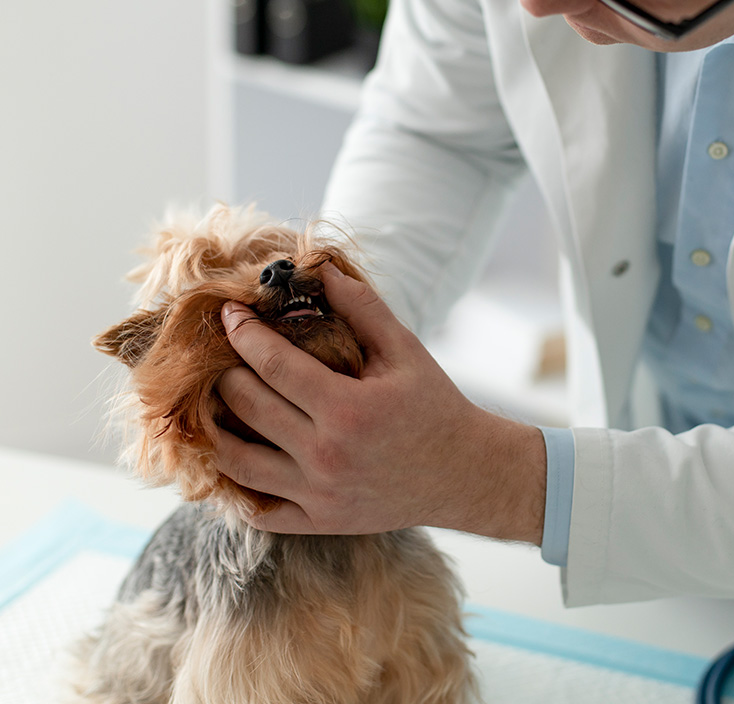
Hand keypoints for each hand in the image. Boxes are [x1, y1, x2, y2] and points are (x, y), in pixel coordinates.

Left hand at [215, 262, 545, 539]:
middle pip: (247, 407)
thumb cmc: (433, 405)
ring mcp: (318, 495)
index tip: (228, 314)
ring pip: (237, 462)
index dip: (243, 333)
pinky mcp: (318, 521)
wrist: (464, 474)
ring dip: (214, 427)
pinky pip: (256, 508)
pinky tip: (232, 454)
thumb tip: (322, 268)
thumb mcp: (404, 349)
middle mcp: (327, 455)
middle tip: (217, 353)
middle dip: (224, 372)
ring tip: (212, 401)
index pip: (273, 364)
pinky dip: (234, 483)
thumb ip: (362, 306)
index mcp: (348, 409)